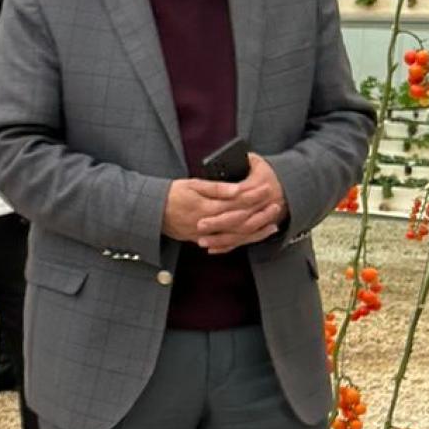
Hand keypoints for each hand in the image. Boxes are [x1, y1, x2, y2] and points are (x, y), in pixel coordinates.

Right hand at [163, 152, 286, 252]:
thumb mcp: (192, 185)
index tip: (267, 188)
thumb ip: (216, 188)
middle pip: (241, 221)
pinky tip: (254, 236)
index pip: (237, 202)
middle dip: (260, 213)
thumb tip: (237, 189)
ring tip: (273, 224)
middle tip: (276, 205)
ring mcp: (206, 235)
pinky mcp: (202, 240)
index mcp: (207, 207)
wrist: (152, 213)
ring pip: (237, 236)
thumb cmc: (172, 194)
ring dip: (256, 230)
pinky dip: (242, 241)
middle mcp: (209, 224)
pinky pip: (227, 244)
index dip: (254, 196)